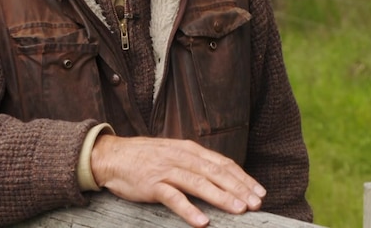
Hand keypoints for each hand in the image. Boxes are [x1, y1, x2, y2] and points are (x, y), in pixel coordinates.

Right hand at [90, 135, 265, 227]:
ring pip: (199, 183)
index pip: (222, 163)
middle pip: (216, 172)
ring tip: (238, 210)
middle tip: (256, 204)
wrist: (112, 156)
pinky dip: (189, 209)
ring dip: (221, 197)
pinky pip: (173, 198)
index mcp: (190, 149)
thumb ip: (196, 163)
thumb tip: (221, 176)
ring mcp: (167, 170)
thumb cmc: (145, 158)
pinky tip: (202, 222)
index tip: (259, 192)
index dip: (242, 177)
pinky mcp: (152, 184)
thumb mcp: (174, 153)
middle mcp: (182, 157)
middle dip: (239, 188)